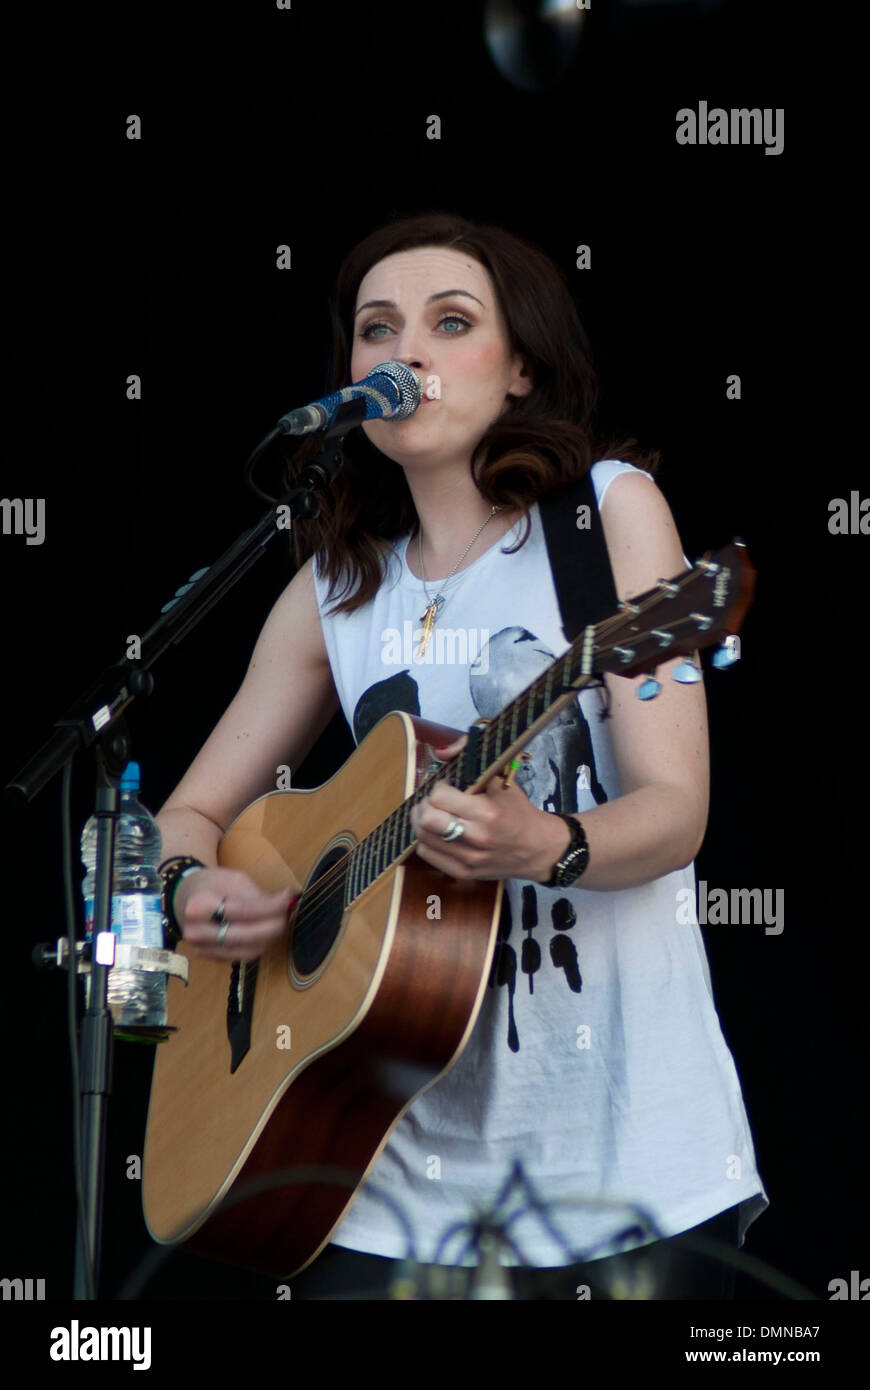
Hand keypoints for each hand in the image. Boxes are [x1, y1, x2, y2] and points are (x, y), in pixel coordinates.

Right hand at [174, 867, 298, 961]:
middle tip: (288, 912)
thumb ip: (257, 895)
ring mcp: (204, 950)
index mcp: (198, 907)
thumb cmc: (210, 885)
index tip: (289, 898)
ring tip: (281, 920)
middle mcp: (197, 933)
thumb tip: (286, 902)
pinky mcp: (213, 959)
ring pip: (247, 951)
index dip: (269, 907)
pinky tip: (269, 932)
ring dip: (270, 937)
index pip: (241, 911)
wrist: (184, 899)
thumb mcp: (233, 879)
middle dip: (273, 925)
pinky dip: (261, 944)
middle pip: (245, 936)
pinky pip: (243, 955)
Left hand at [410, 736, 566, 883]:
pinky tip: (438, 832)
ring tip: (434, 813)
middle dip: (426, 804)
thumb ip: (471, 759)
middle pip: (426, 819)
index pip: (439, 796)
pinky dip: (426, 839)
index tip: (448, 786)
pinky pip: (427, 853)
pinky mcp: (462, 873)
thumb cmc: (519, 812)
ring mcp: (467, 859)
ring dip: (422, 820)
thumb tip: (440, 752)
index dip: (439, 786)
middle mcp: (476, 838)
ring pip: (422, 836)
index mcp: (487, 812)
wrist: (538, 848)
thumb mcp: (503, 780)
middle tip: (435, 800)